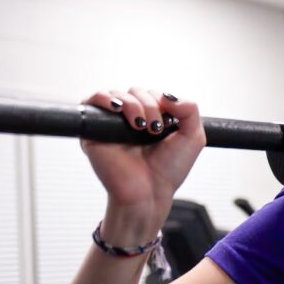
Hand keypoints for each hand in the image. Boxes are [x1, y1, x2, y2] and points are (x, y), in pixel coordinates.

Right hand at [79, 88, 205, 239]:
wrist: (150, 192)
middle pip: (135, 91)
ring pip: (117, 94)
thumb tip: (168, 95)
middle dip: (149, 104)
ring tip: (140, 125)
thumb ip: (190, 110)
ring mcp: (112, 124)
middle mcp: (130, 118)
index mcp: (152, 117)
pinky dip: (104, 98)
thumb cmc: (169, 169)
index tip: (168, 122)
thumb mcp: (192, 137)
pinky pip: (91, 101)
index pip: (153, 93)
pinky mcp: (93, 130)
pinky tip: (117, 109)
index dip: (161, 100)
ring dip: (132, 104)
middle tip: (155, 128)